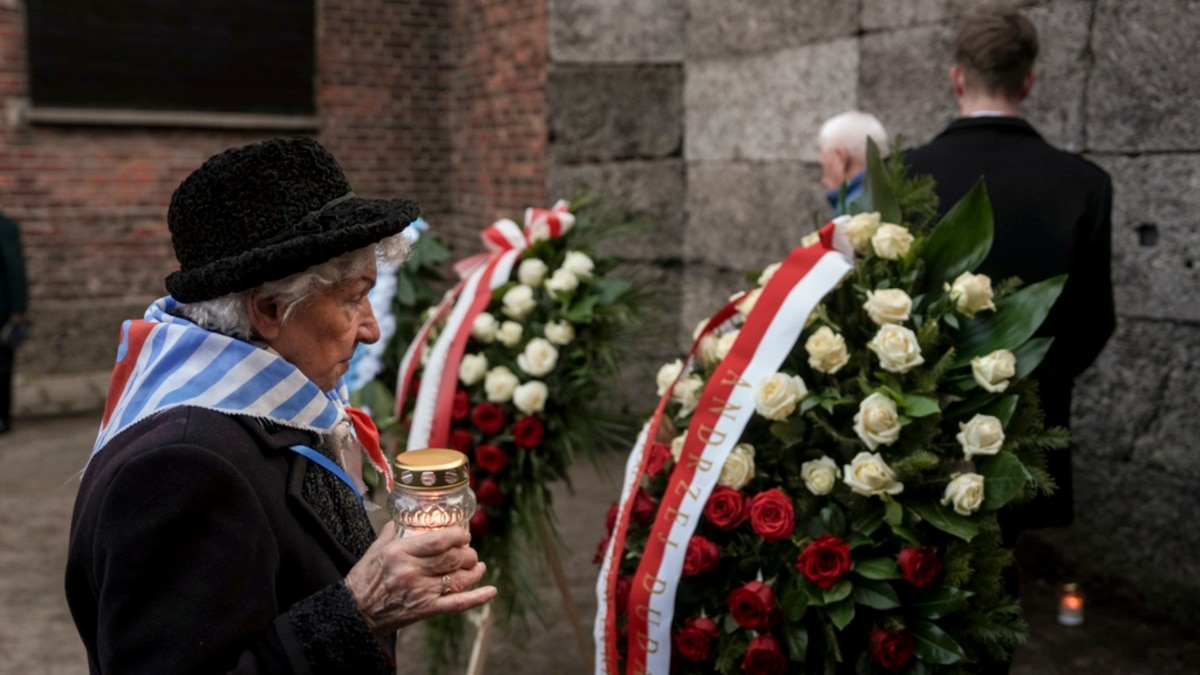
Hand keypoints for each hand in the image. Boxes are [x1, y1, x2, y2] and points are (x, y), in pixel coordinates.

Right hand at [344, 522, 496, 634]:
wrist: (355, 612)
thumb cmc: (365, 578)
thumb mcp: (376, 548)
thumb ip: (395, 531)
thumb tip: (409, 516)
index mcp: (400, 552)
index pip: (439, 540)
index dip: (459, 535)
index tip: (464, 534)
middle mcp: (412, 572)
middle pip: (454, 558)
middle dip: (468, 553)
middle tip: (470, 550)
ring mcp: (421, 592)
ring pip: (459, 579)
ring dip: (474, 571)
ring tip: (477, 565)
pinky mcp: (426, 610)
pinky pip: (457, 604)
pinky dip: (477, 598)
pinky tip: (491, 591)